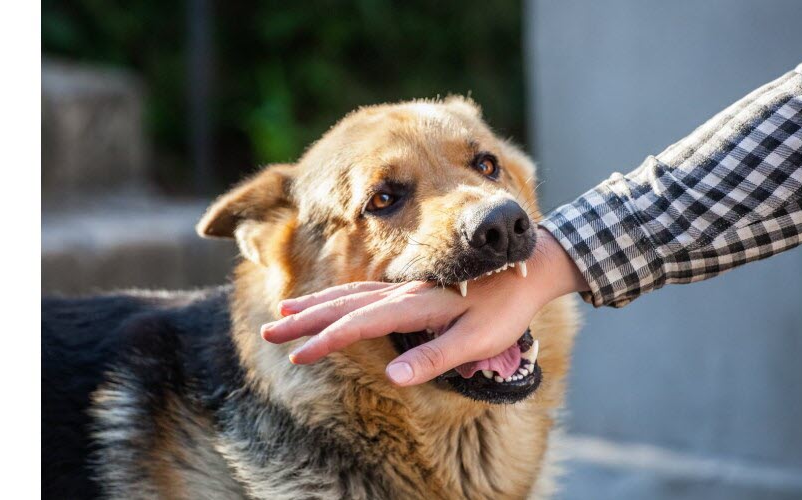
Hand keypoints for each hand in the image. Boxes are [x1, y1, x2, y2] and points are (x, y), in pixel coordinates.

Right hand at [260, 229, 586, 385]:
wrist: (530, 266)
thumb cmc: (507, 308)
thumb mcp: (478, 339)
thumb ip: (436, 357)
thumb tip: (394, 376)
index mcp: (417, 305)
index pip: (361, 324)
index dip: (327, 341)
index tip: (298, 355)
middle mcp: (405, 292)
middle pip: (344, 305)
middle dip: (305, 319)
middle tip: (270, 329)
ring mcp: (407, 287)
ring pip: (351, 294)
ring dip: (316, 304)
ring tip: (285, 311)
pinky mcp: (413, 288)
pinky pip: (366, 291)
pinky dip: (339, 297)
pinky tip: (331, 302)